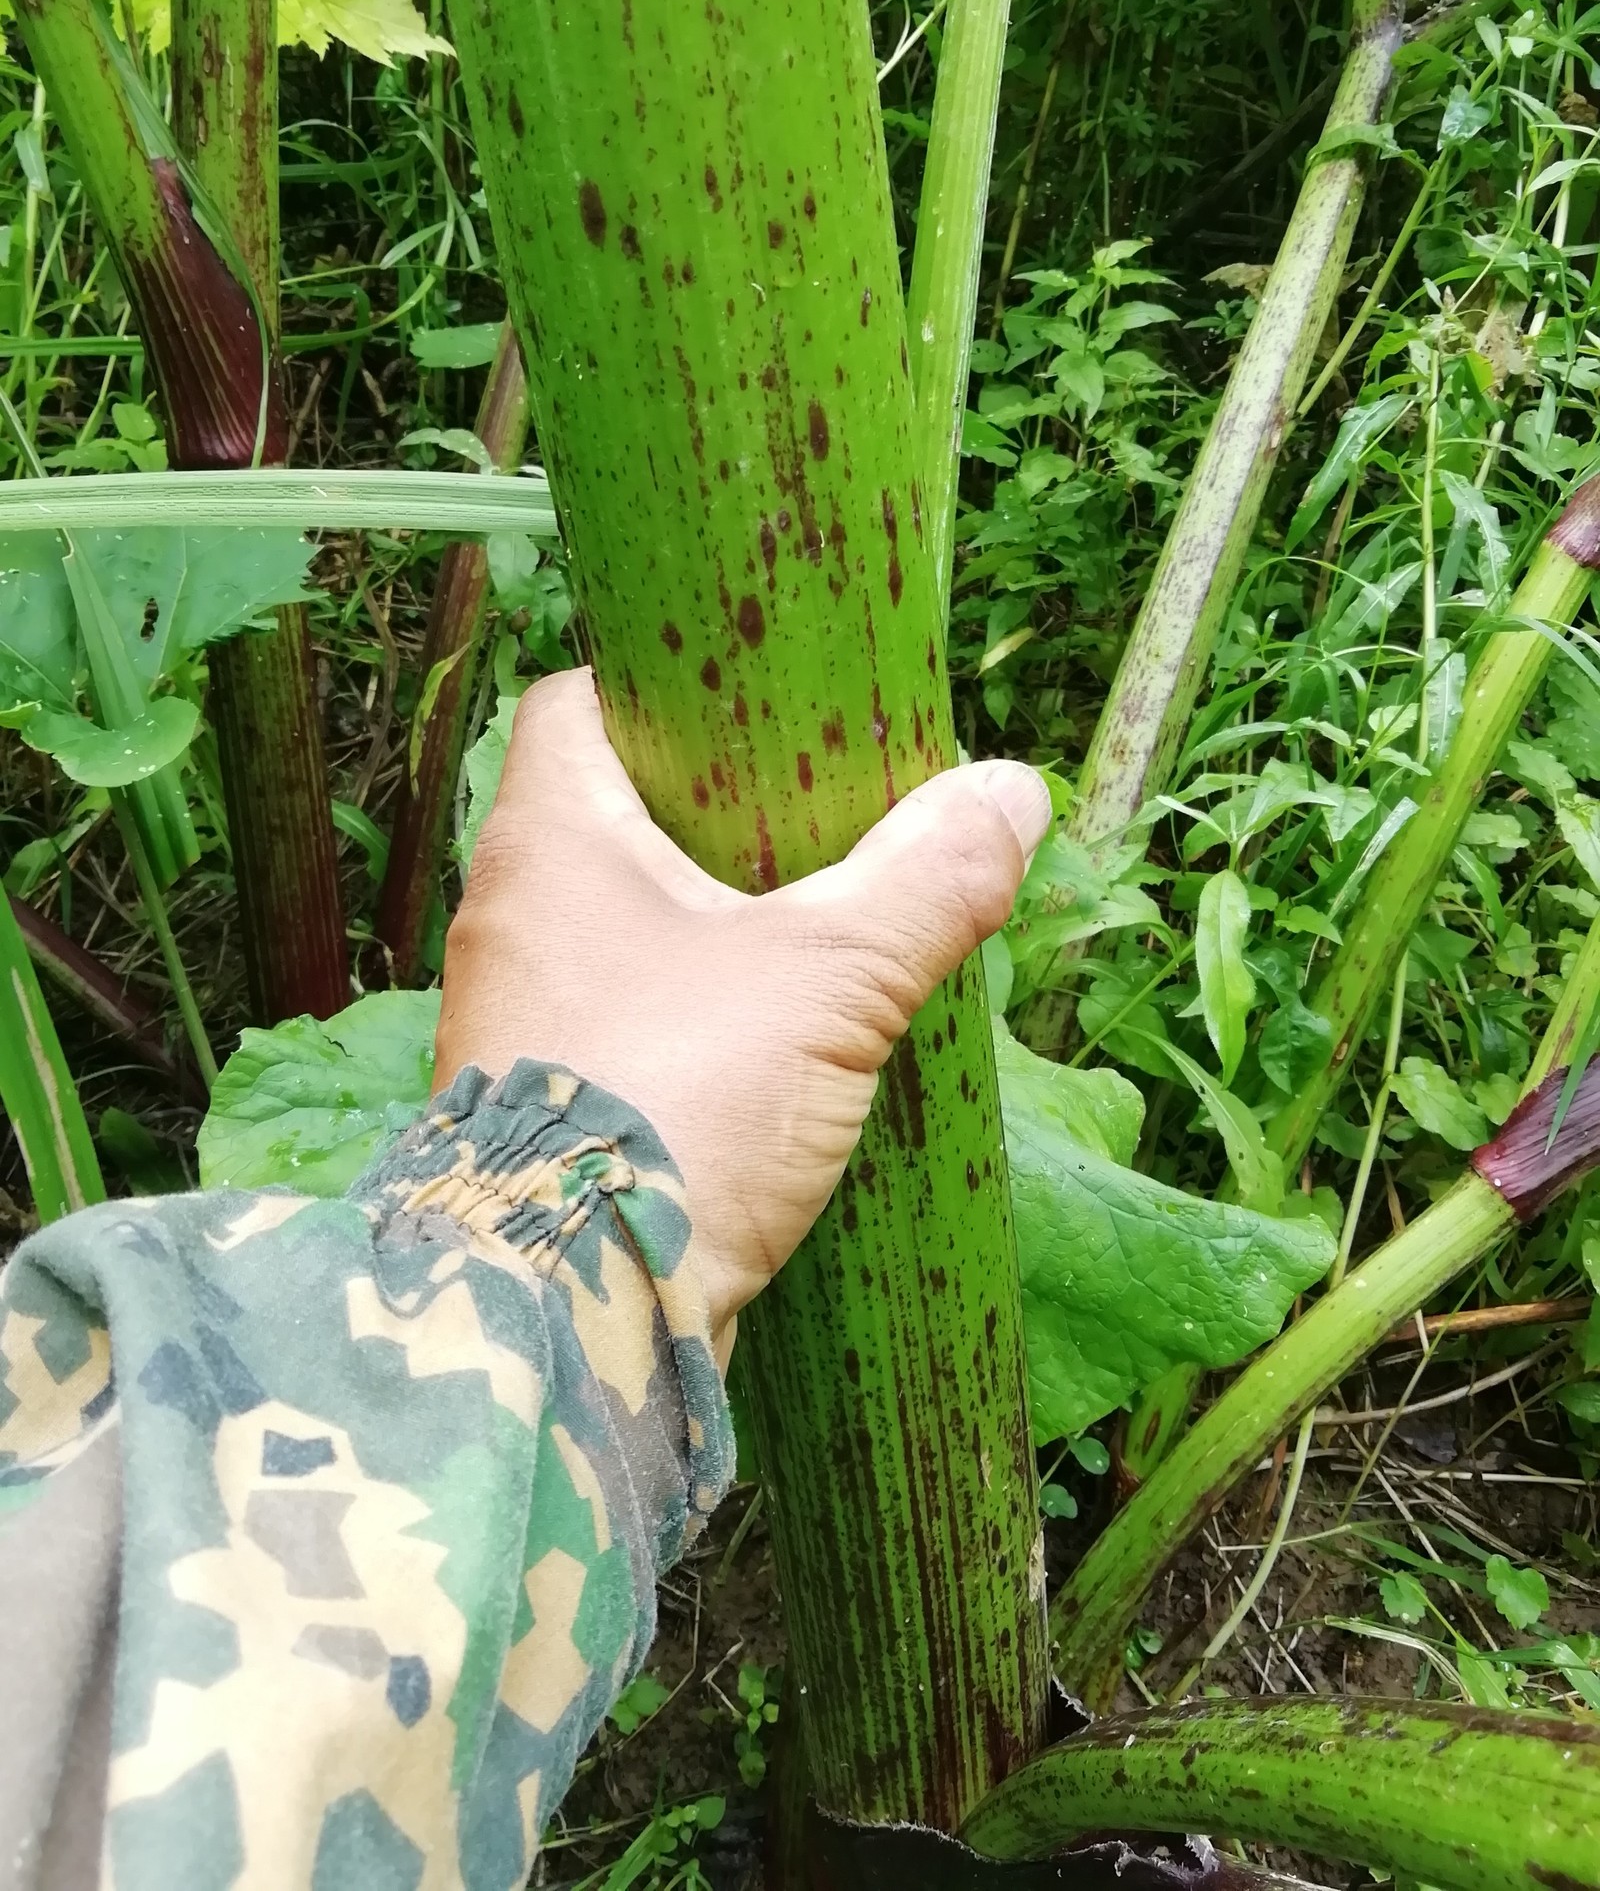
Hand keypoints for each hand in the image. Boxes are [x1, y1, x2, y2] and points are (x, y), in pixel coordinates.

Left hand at [435, 668, 1049, 1341]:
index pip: (578, 706)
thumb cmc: (673, 1103)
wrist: (564, 1318)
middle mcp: (512, 918)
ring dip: (713, 928)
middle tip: (827, 820)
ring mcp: (519, 1020)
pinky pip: (625, 1024)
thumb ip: (923, 882)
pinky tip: (781, 1045)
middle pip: (613, 819)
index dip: (664, 686)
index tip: (759, 704)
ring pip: (621, 931)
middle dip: (719, 817)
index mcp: (548, 842)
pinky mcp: (546, 1110)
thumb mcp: (827, 979)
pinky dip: (696, 1016)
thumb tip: (1010, 792)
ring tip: (824, 932)